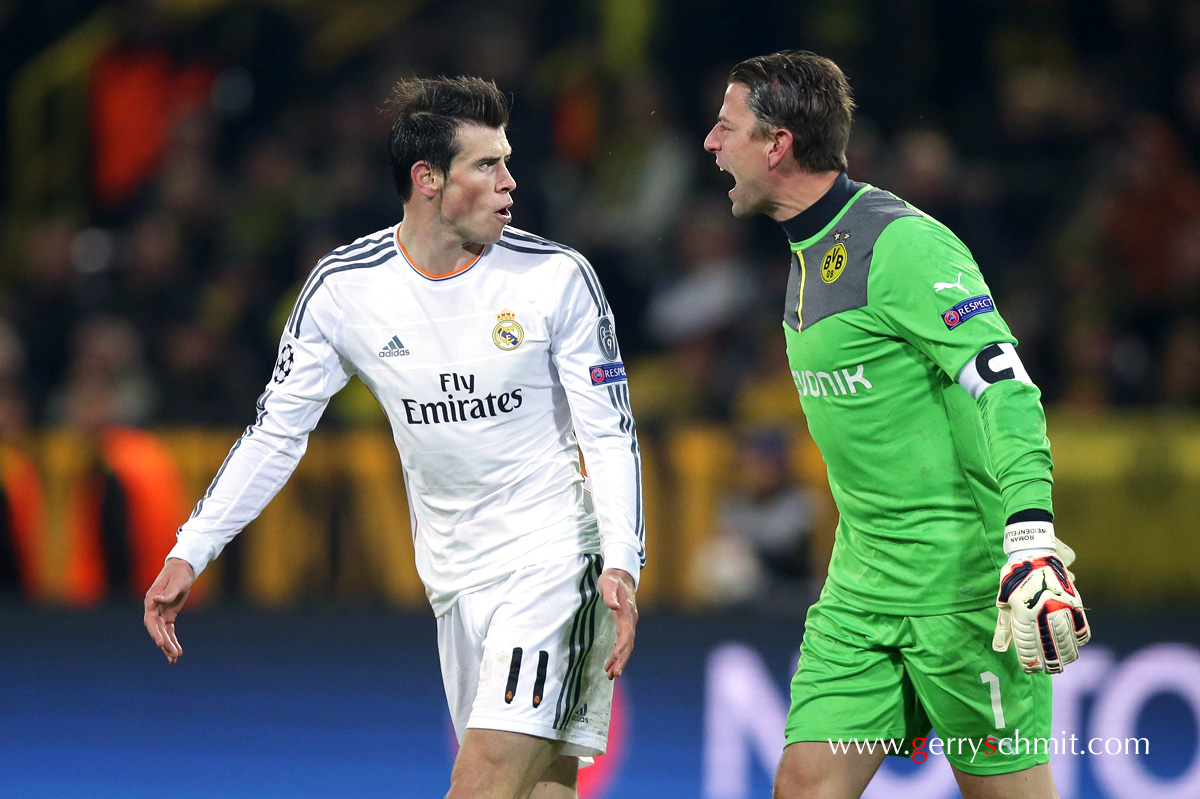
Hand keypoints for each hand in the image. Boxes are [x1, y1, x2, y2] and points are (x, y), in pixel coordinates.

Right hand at [144, 558, 195, 663]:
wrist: (182, 568)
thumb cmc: (179, 573)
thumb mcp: (176, 582)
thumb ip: (168, 592)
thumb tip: (157, 600)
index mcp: (151, 601)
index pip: (151, 620)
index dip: (155, 632)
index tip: (161, 643)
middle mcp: (153, 609)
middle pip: (157, 630)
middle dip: (164, 643)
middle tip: (173, 655)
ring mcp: (160, 613)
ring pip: (163, 633)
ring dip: (168, 646)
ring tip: (175, 659)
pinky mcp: (168, 615)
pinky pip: (169, 631)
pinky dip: (172, 641)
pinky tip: (176, 652)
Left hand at [598, 568, 637, 679]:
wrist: (620, 575)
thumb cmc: (612, 579)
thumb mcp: (608, 583)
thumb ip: (609, 595)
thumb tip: (613, 606)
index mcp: (627, 611)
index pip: (627, 632)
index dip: (622, 646)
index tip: (615, 657)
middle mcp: (631, 619)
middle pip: (628, 643)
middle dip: (622, 659)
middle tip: (614, 675)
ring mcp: (629, 623)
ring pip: (627, 646)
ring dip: (620, 661)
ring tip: (611, 675)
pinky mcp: (624, 625)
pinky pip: (624, 643)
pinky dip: (619, 654)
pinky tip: (611, 664)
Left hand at [993, 543, 1089, 673]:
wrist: (1034, 553)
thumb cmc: (1014, 579)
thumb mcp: (1004, 601)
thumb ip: (1004, 626)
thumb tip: (999, 648)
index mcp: (1022, 613)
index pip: (1027, 647)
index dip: (1029, 662)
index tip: (1031, 670)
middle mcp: (1042, 612)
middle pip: (1049, 647)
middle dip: (1050, 663)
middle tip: (1050, 671)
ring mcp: (1060, 607)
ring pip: (1066, 640)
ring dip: (1066, 655)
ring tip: (1063, 663)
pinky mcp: (1074, 602)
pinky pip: (1081, 627)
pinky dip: (1079, 639)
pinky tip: (1075, 646)